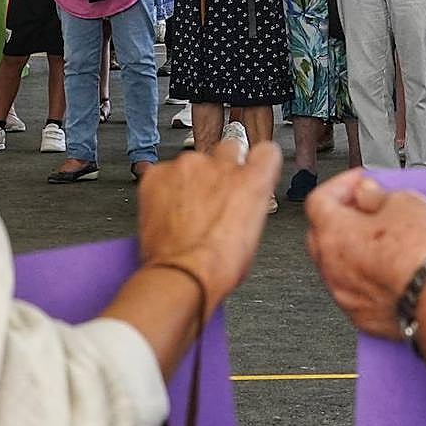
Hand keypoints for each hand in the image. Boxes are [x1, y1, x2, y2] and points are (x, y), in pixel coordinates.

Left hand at [138, 141, 281, 317]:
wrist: (180, 276)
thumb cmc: (217, 265)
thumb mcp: (252, 233)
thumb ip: (249, 202)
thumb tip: (242, 199)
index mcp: (253, 180)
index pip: (266, 151)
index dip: (256, 162)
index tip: (249, 170)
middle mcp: (222, 165)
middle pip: (227, 150)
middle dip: (221, 170)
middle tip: (212, 197)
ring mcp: (188, 166)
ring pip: (192, 163)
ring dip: (190, 181)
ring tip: (185, 213)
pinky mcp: (158, 173)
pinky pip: (163, 173)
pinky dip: (164, 188)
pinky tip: (167, 212)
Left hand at [306, 170, 425, 339]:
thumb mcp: (406, 202)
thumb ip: (376, 194)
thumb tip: (367, 193)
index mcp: (334, 233)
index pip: (319, 200)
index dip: (341, 185)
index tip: (361, 182)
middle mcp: (332, 268)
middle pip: (323, 234)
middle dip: (344, 217)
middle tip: (370, 207)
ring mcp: (346, 297)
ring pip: (339, 266)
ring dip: (355, 250)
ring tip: (386, 240)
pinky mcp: (365, 318)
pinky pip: (357, 291)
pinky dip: (369, 278)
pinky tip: (392, 269)